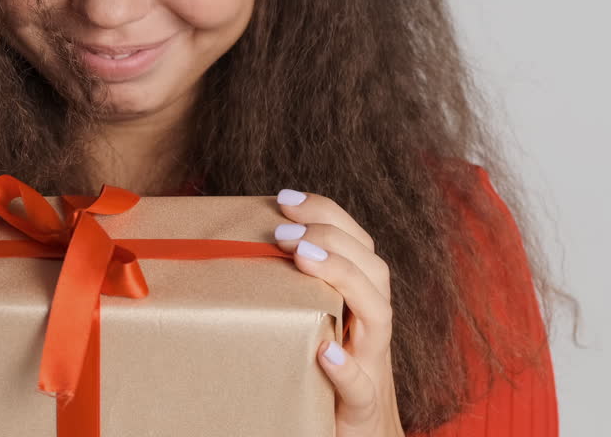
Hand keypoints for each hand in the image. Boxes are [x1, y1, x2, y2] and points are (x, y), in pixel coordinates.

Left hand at [274, 188, 405, 436]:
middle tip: (282, 232)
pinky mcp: (360, 407)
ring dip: (342, 279)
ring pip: (378, 315)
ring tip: (303, 259)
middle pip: (373, 269)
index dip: (328, 214)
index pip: (357, 244)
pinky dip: (346, 367)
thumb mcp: (306, 324)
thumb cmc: (321, 375)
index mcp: (357, 302)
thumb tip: (233, 251)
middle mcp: (369, 327)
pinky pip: (361, 386)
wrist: (356, 436)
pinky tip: (325, 351)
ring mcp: (371, 365)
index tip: (285, 198)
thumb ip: (286, 291)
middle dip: (331, 238)